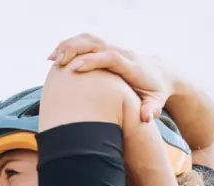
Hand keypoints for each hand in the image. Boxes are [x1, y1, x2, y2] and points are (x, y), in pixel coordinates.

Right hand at [48, 33, 175, 122]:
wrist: (161, 74)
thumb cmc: (155, 93)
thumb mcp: (156, 103)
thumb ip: (151, 110)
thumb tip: (145, 118)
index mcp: (133, 67)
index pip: (111, 58)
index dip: (92, 61)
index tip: (74, 68)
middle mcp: (123, 54)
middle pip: (98, 43)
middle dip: (75, 49)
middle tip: (57, 62)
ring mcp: (115, 48)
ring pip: (90, 39)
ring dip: (69, 45)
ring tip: (51, 59)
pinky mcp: (108, 49)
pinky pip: (87, 41)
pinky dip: (70, 45)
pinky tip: (56, 57)